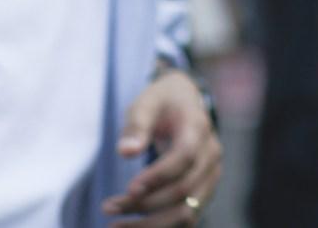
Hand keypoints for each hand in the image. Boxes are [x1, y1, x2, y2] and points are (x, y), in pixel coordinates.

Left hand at [103, 69, 221, 225]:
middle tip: (106, 206)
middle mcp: (211, 154)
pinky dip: (160, 227)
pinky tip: (133, 226)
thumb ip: (136, 125)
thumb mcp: (146, 103)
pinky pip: (186, 218)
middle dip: (143, 203)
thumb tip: (126, 152)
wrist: (185, 103)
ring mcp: (211, 175)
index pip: (185, 157)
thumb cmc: (161, 104)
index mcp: (198, 128)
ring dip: (150, 224)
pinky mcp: (204, 191)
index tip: (128, 188)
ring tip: (113, 225)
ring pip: (187, 211)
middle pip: (183, 189)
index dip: (158, 176)